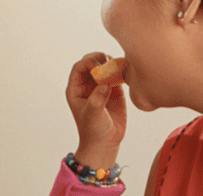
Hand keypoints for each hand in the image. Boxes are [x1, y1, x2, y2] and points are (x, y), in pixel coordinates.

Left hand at [66, 52, 126, 168]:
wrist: (105, 142)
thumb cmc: (93, 130)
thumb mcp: (92, 115)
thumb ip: (97, 99)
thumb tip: (104, 84)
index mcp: (76, 89)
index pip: (79, 67)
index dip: (88, 62)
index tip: (99, 67)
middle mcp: (87, 84)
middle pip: (92, 62)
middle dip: (100, 59)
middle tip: (110, 64)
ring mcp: (101, 86)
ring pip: (105, 66)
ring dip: (112, 64)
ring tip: (119, 69)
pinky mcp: (114, 90)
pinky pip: (117, 75)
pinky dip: (121, 71)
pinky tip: (126, 74)